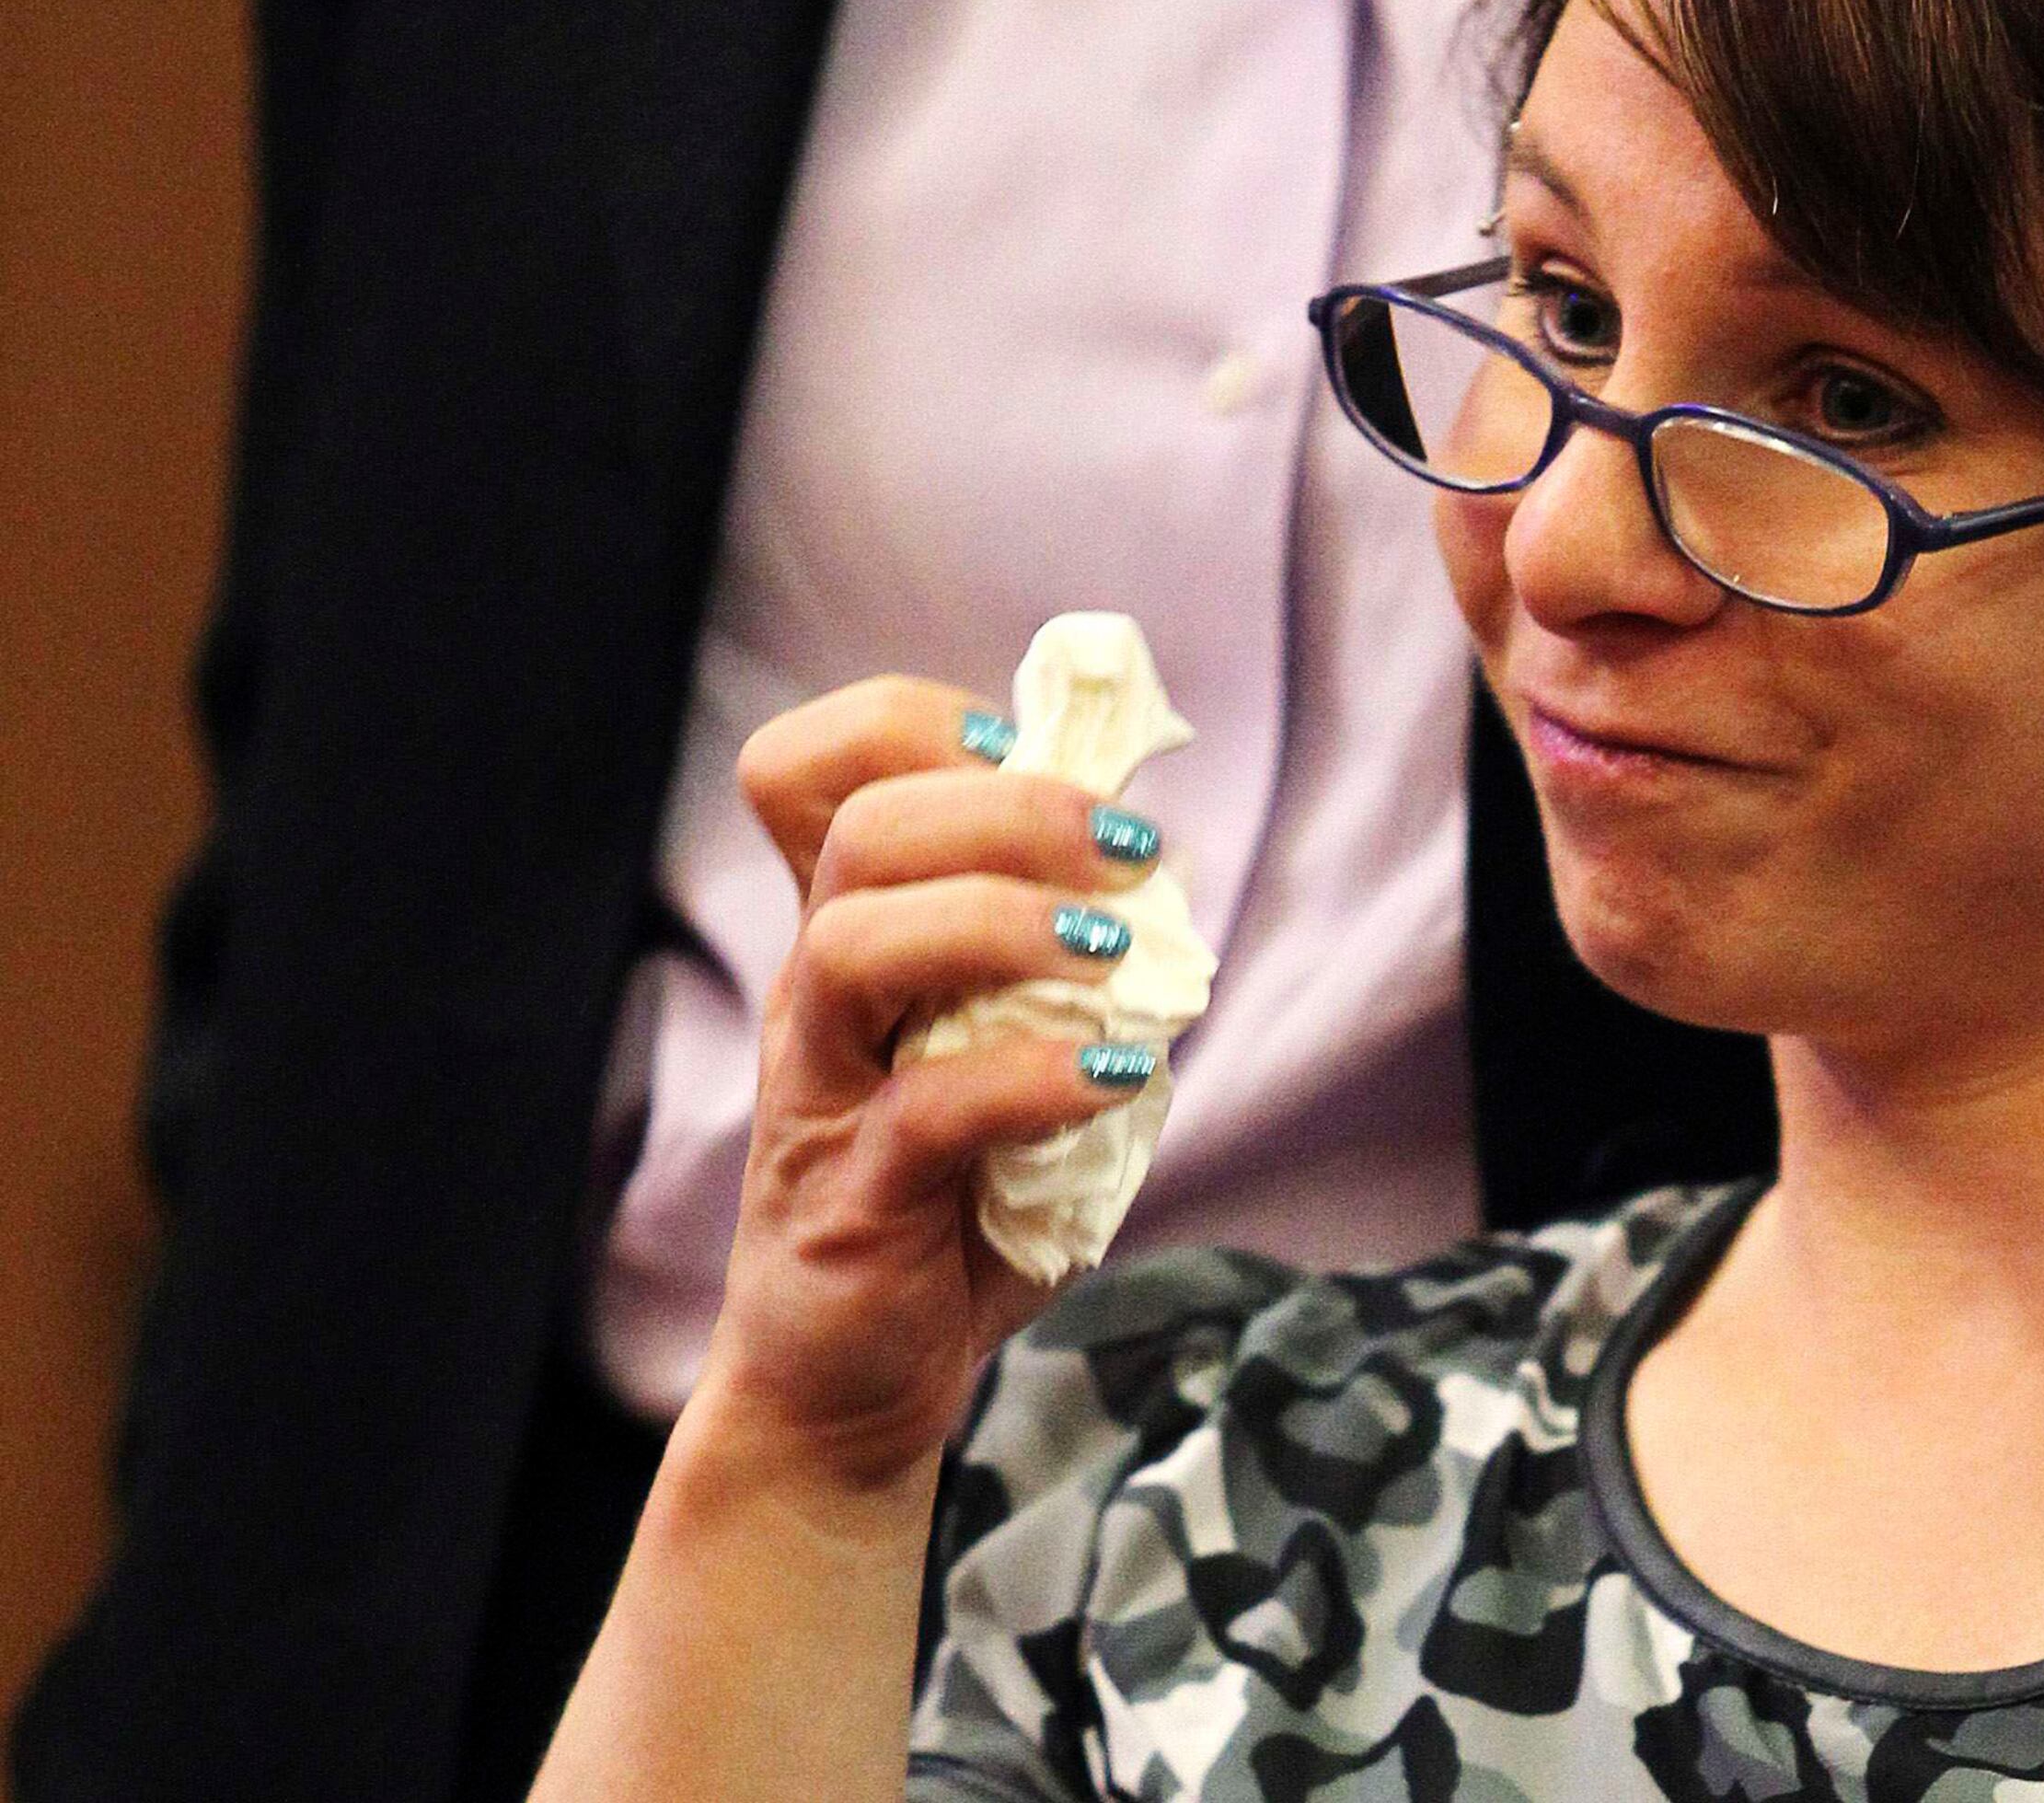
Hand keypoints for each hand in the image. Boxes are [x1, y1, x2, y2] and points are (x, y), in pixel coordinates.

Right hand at [698, 676, 1166, 1487]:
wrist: (855, 1386)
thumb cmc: (952, 1204)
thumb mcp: (1011, 1053)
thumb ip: (1065, 966)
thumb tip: (1162, 873)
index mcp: (850, 938)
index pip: (816, 769)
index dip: (916, 723)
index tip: (1027, 750)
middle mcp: (817, 997)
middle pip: (858, 828)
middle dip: (1005, 806)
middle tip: (1127, 848)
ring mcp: (820, 1095)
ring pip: (854, 944)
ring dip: (1002, 919)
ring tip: (1111, 950)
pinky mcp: (849, 1200)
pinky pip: (924, 1110)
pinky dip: (1033, 1076)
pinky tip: (1116, 1074)